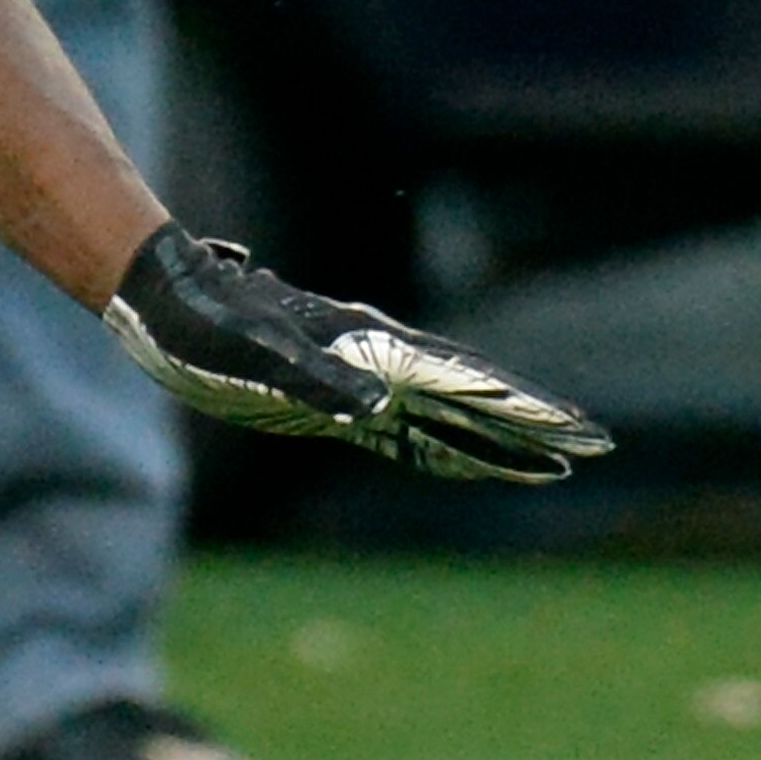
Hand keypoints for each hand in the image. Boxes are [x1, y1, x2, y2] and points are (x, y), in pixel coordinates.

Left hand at [103, 226, 612, 484]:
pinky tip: (457, 459)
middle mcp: (375, 358)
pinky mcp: (329, 392)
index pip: (466, 385)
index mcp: (372, 350)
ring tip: (549, 460)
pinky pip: (405, 423)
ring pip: (447, 410)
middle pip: (473, 395)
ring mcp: (357, 373)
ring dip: (498, 435)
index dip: (523, 410)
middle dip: (532, 423)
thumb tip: (374, 406)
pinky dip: (445, 443)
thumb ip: (315, 380)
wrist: (166, 299)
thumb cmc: (206, 328)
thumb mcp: (256, 358)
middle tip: (594, 446)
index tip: (578, 429)